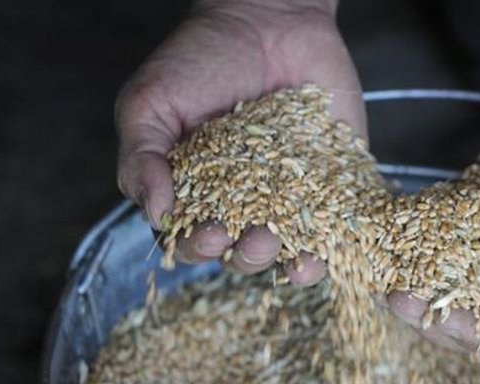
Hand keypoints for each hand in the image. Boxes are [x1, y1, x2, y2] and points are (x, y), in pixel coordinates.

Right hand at [116, 0, 363, 284]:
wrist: (266, 19)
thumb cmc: (199, 59)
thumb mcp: (151, 103)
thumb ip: (141, 158)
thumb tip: (157, 213)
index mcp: (197, 195)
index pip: (192, 242)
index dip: (198, 248)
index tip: (209, 232)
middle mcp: (245, 204)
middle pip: (243, 255)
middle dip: (248, 256)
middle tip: (256, 238)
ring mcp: (293, 196)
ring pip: (292, 250)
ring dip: (292, 263)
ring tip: (296, 256)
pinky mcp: (335, 181)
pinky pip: (338, 223)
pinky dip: (339, 242)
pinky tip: (335, 250)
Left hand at [387, 90, 479, 362]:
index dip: (474, 337)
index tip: (440, 321)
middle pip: (475, 320)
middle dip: (435, 315)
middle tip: (399, 301)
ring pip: (455, 287)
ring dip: (420, 288)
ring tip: (387, 280)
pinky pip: (450, 244)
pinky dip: (422, 249)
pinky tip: (395, 248)